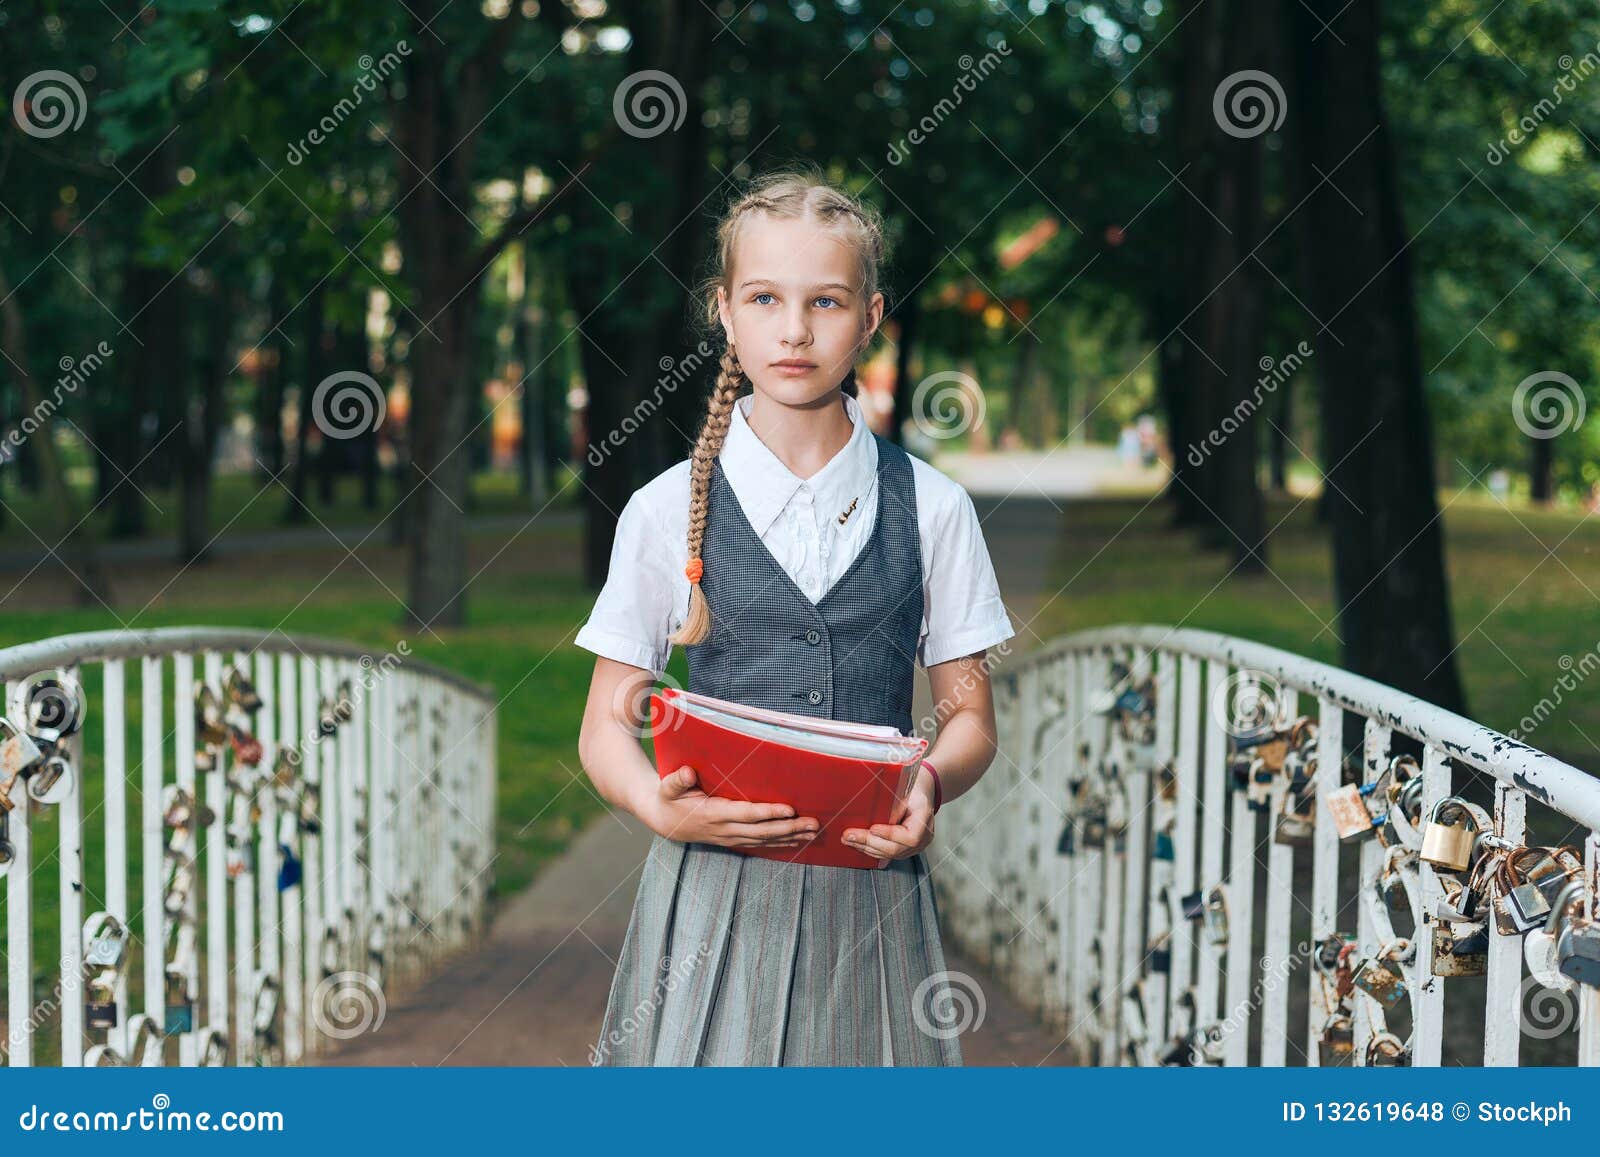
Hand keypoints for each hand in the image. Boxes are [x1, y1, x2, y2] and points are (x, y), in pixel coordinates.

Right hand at [646, 765, 819, 848]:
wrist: (663, 821)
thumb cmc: (669, 798)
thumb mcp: (668, 787)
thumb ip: (677, 780)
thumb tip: (687, 772)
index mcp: (712, 814)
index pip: (745, 814)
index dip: (768, 813)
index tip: (789, 809)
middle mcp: (724, 830)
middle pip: (762, 831)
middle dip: (789, 828)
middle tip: (813, 824)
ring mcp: (729, 838)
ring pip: (764, 840)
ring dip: (790, 837)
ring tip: (813, 833)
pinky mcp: (733, 841)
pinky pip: (760, 844)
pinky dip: (780, 843)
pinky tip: (797, 841)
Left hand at [842, 765, 935, 860]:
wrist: (919, 792)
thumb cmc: (912, 787)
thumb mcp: (905, 788)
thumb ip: (892, 800)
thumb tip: (869, 804)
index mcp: (925, 820)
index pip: (910, 837)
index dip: (890, 835)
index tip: (872, 828)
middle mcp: (923, 837)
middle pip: (896, 849)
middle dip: (869, 842)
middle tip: (850, 835)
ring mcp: (915, 846)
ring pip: (889, 854)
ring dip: (866, 848)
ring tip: (849, 840)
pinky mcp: (905, 849)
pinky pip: (887, 853)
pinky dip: (870, 849)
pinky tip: (857, 844)